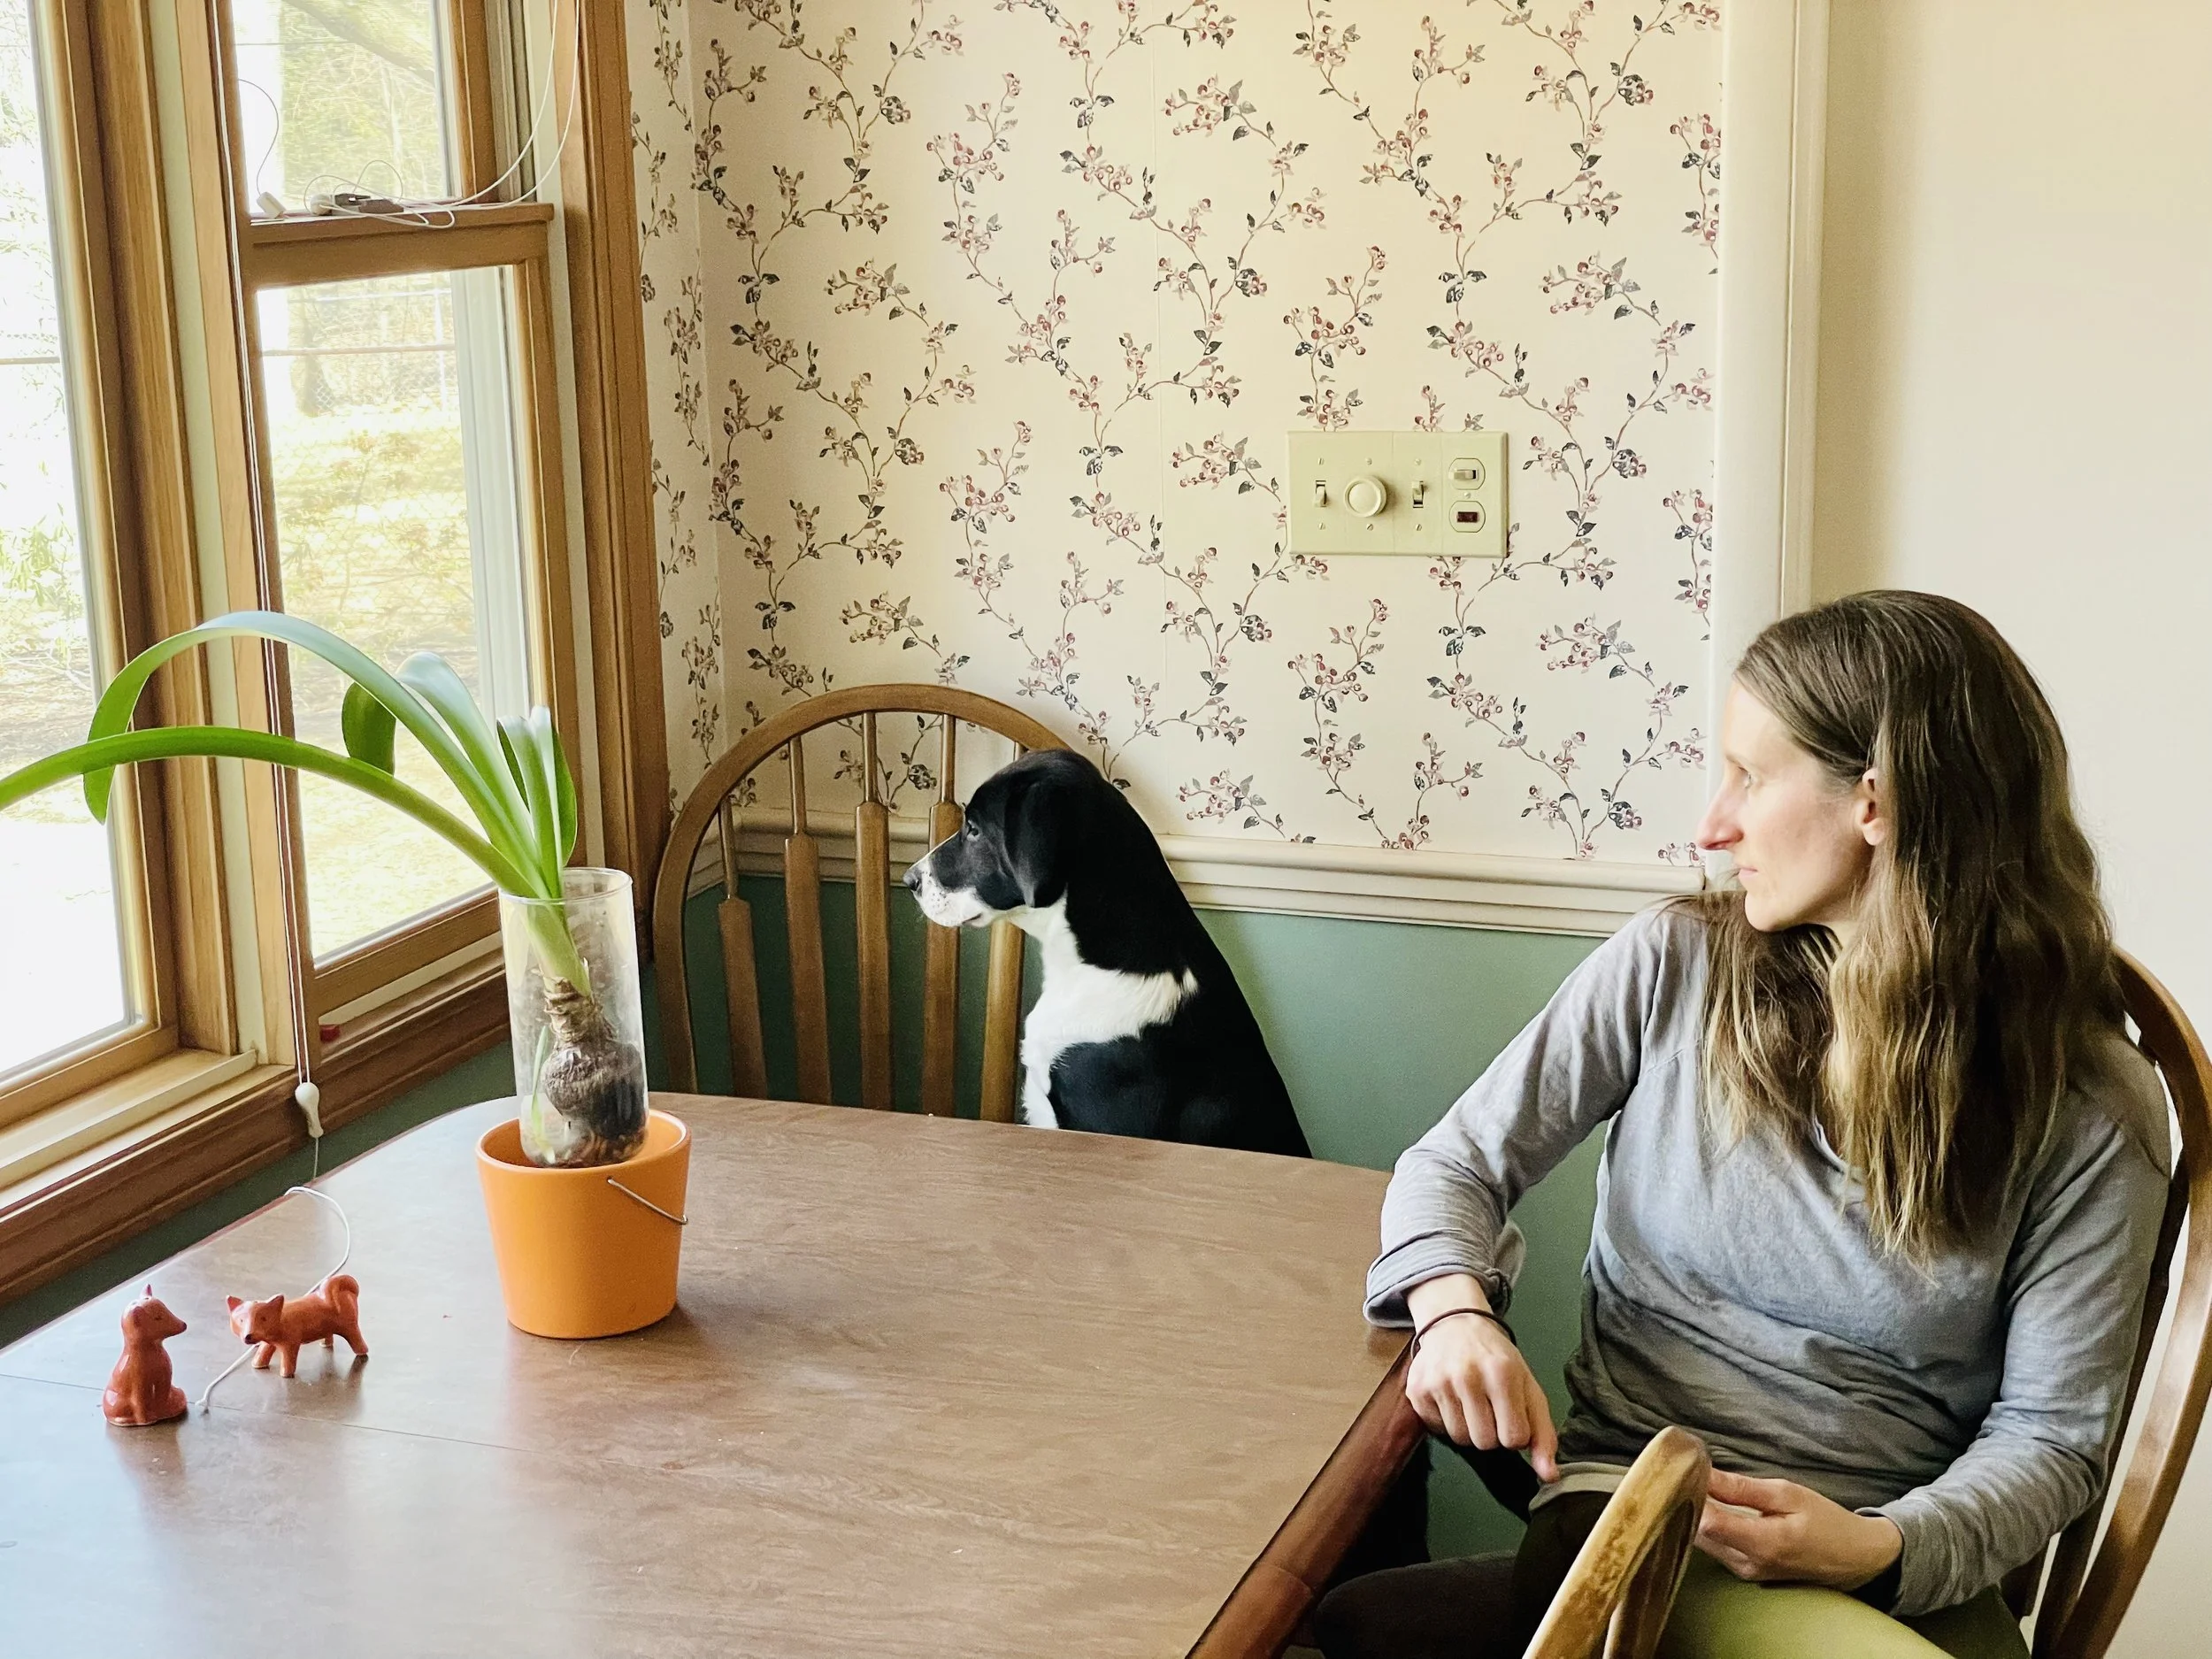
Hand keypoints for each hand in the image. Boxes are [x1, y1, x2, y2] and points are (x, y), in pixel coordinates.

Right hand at [1403, 1275, 1559, 1480]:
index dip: (1515, 1432)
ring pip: (1460, 1439)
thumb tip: (1550, 1476)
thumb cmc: (1497, 1359)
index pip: (1514, 1438)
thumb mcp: (1528, 1387)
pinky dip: (1446, 1420)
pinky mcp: (1417, 1389)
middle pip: (1484, 1443)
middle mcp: (1468, 1376)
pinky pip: (1437, 1429)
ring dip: (1468, 1428)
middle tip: (1489, 1407)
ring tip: (1469, 1401)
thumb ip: (1543, 1433)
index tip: (1510, 1413)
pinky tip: (1450, 1398)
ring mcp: (1438, 1382)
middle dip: (1491, 1432)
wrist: (1455, 1323)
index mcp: (1502, 1374)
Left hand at [1695, 1468, 1902, 1589]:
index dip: (1688, 1496)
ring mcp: (1745, 1573)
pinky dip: (1709, 1527)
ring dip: (1695, 1515)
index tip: (1683, 1471)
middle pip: (1696, 1533)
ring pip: (1702, 1542)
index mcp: (1762, 1543)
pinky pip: (1715, 1548)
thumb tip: (1704, 1473)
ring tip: (1696, 1485)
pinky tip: (1711, 1507)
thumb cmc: (1825, 1521)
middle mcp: (1748, 1564)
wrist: (1854, 1558)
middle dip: (1687, 1503)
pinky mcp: (1746, 1573)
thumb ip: (1742, 1488)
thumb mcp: (1787, 1494)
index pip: (1705, 1523)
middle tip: (1684, 1473)